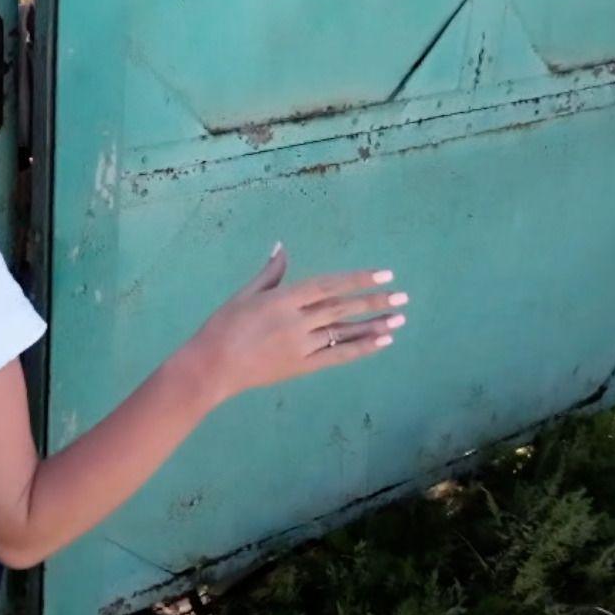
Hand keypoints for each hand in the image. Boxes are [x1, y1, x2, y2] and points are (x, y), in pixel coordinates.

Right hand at [180, 244, 406, 405]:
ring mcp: (301, 346)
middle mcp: (296, 321)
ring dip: (374, 325)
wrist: (211, 367)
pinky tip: (381, 342)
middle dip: (374, 301)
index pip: (328, 285)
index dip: (357, 279)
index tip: (384, 274)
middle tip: (402, 295)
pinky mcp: (302, 366)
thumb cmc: (223, 326)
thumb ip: (270, 273)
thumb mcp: (244, 295)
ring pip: (344, 332)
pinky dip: (361, 348)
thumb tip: (282, 247)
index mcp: (282, 299)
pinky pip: (337, 356)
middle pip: (341, 308)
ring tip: (400, 319)